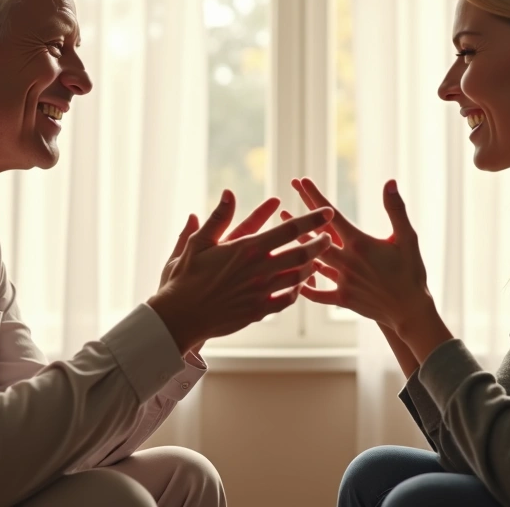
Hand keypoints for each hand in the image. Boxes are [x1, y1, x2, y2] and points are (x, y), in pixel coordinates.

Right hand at [149, 190, 334, 352]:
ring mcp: (261, 292)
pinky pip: (287, 299)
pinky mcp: (259, 311)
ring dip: (311, 266)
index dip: (311, 220)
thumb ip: (218, 218)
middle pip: (301, 254)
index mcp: (247, 248)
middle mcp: (259, 270)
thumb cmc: (185, 278)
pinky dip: (298, 291)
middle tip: (329, 237)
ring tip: (318, 259)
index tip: (327, 212)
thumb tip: (229, 193)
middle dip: (320, 243)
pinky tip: (300, 285)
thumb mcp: (197, 243)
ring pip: (298, 277)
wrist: (180, 316)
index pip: (289, 230)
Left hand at [288, 178, 437, 334]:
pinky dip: (305, 286)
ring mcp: (342, 281)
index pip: (331, 215)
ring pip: (313, 261)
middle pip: (316, 236)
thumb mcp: (407, 238)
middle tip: (281, 206)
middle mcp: (346, 261)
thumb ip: (396, 210)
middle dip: (299, 220)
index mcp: (359, 243)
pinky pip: (318, 294)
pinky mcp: (343, 299)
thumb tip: (389, 182)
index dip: (314, 197)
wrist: (411, 310)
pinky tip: (294, 277)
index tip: (300, 181)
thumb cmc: (411, 272)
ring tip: (284, 234)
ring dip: (298, 245)